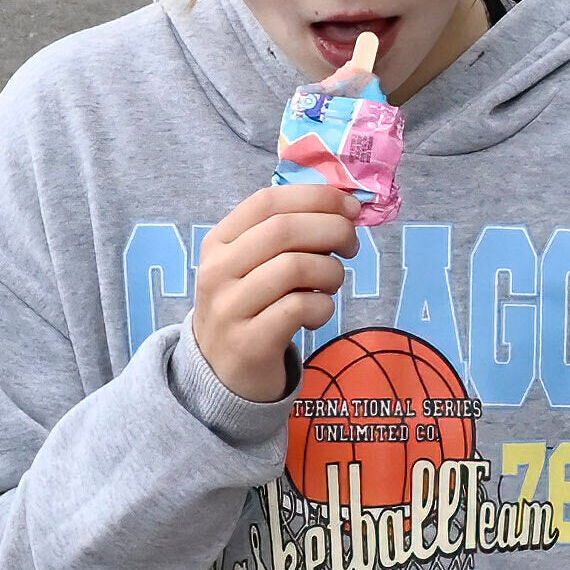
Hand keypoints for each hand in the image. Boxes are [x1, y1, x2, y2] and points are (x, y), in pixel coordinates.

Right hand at [189, 177, 358, 407]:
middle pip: (285, 230)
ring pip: (296, 267)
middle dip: (333, 230)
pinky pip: (300, 308)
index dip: (316, 197)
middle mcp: (217, 270)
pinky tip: (316, 316)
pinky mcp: (249, 342)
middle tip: (351, 247)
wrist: (220, 372)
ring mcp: (229, 307)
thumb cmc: (251, 307)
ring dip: (331, 273)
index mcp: (219, 241)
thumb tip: (345, 207)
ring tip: (330, 287)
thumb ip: (288, 234)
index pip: (268, 201)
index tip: (351, 208)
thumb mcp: (253, 264)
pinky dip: (323, 308)